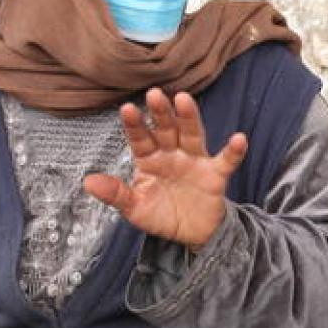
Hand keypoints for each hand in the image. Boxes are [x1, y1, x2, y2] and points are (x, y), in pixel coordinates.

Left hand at [83, 88, 245, 248]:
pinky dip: (233, 151)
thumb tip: (88, 182)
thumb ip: (116, 193)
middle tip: (154, 94)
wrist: (192, 234)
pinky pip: (226, 161)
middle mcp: (172, 154)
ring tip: (183, 99)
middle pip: (166, 129)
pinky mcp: (215, 175)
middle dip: (161, 113)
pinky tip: (239, 138)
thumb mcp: (135, 208)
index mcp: (149, 159)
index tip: (127, 109)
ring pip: (192, 135)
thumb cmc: (161, 214)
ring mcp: (195, 161)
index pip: (140, 139)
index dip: (134, 125)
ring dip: (189, 118)